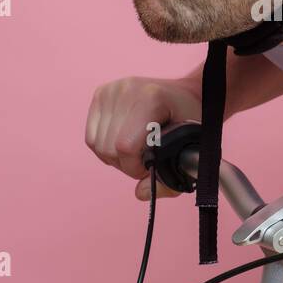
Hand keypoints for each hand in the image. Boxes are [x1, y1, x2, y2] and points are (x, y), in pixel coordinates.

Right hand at [85, 75, 202, 199]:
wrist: (187, 93)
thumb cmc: (191, 121)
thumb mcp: (190, 150)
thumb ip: (168, 179)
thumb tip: (141, 193)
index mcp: (151, 98)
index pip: (125, 146)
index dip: (135, 167)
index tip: (150, 167)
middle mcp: (127, 89)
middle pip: (108, 147)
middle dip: (126, 164)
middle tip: (145, 159)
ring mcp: (111, 89)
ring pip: (97, 144)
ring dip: (115, 157)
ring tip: (136, 150)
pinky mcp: (101, 93)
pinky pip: (91, 135)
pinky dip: (105, 146)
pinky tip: (123, 141)